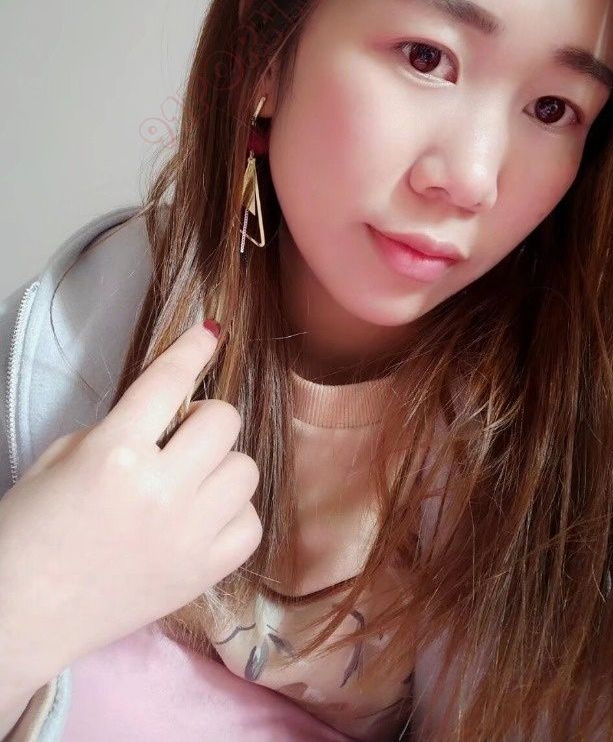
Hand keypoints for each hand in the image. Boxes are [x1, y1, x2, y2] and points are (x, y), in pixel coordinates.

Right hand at [0, 320, 261, 696]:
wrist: (20, 617)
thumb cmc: (28, 532)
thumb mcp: (61, 459)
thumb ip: (119, 428)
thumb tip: (169, 410)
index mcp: (115, 454)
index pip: (170, 382)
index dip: (194, 349)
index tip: (211, 334)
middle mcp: (161, 491)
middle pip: (224, 420)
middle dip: (202, 419)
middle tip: (177, 437)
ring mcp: (188, 535)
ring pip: (245, 469)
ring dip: (219, 465)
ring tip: (189, 481)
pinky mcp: (203, 575)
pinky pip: (251, 523)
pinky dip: (231, 514)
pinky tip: (202, 519)